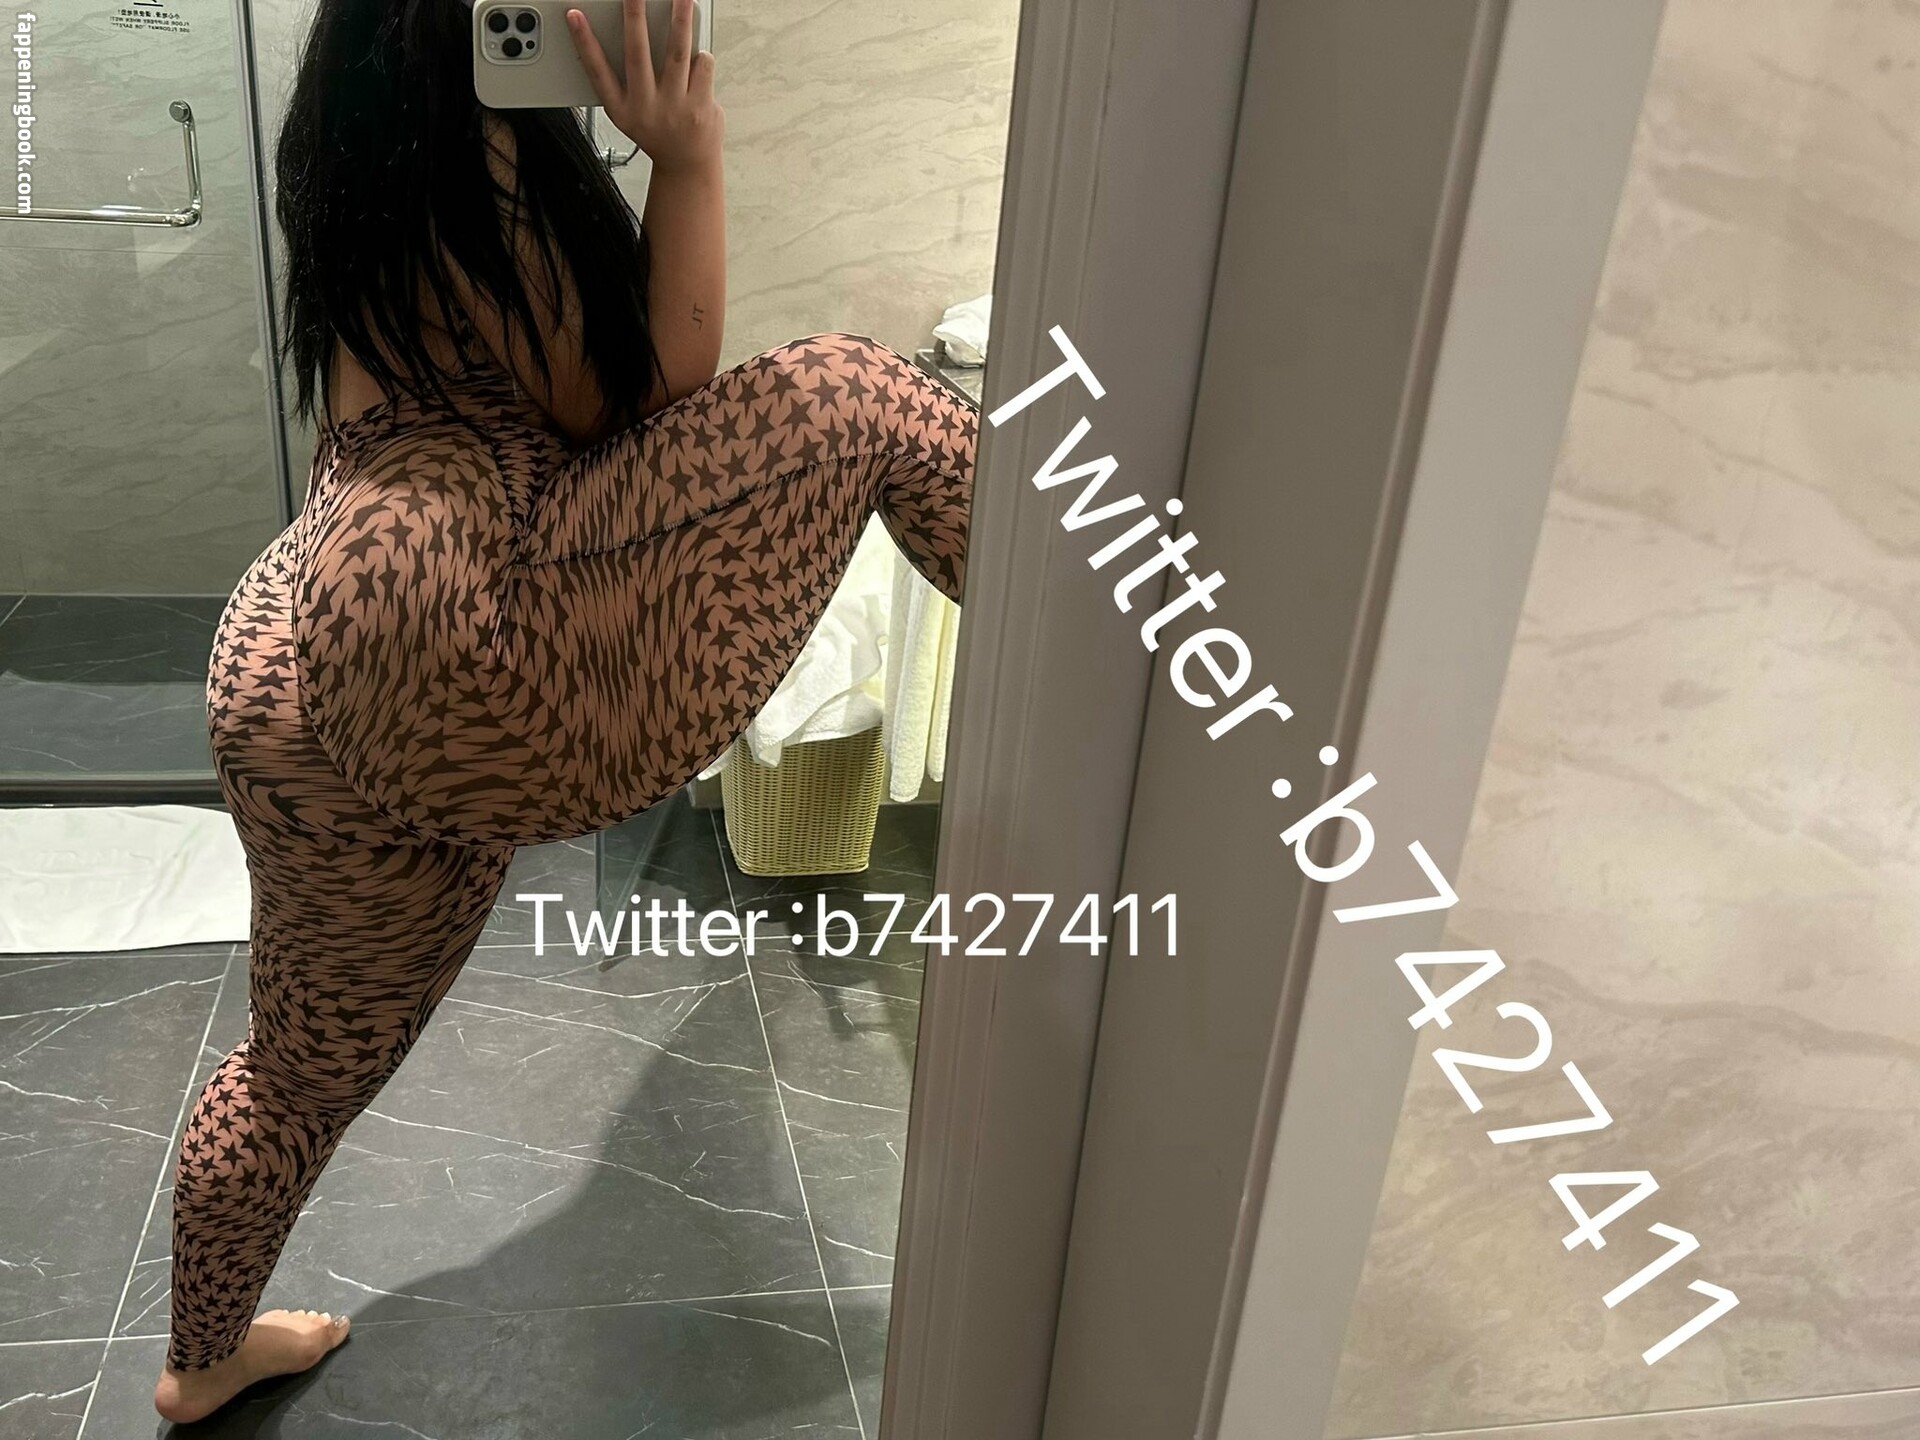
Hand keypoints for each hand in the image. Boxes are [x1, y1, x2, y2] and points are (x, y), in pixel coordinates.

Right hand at [567, 0, 721, 174]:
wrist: (687, 166)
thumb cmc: (658, 133)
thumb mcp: (629, 114)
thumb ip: (626, 83)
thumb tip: (634, 36)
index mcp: (622, 108)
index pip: (597, 70)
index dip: (584, 42)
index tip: (574, 16)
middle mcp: (646, 107)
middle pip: (636, 52)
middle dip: (633, 16)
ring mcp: (674, 107)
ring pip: (677, 51)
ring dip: (680, 19)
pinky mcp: (701, 107)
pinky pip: (702, 65)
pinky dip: (701, 55)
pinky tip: (698, 58)